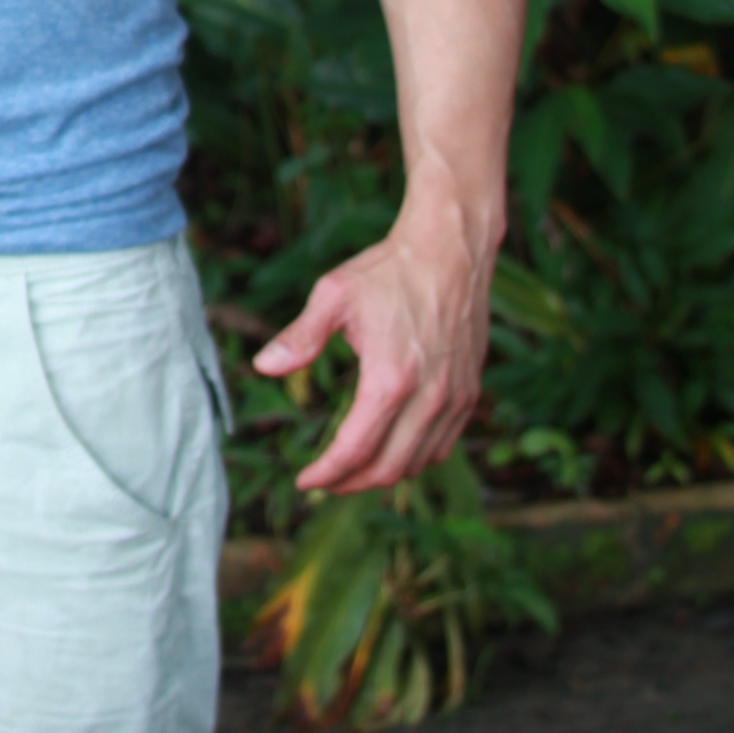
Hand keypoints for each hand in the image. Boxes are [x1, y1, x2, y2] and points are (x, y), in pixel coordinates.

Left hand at [251, 190, 492, 495]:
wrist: (452, 249)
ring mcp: (455, 398)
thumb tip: (263, 367)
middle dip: (350, 483)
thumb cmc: (389, 269)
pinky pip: (443, 445)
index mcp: (390, 379)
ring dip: (382, 475)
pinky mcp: (470, 391)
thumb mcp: (333, 295)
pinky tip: (392, 450)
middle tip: (324, 481)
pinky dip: (415, 458)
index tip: (304, 480)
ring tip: (352, 470)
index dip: (326, 473)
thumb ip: (299, 337)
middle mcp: (429, 397)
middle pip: (388, 468)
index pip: (354, 450)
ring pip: (418, 462)